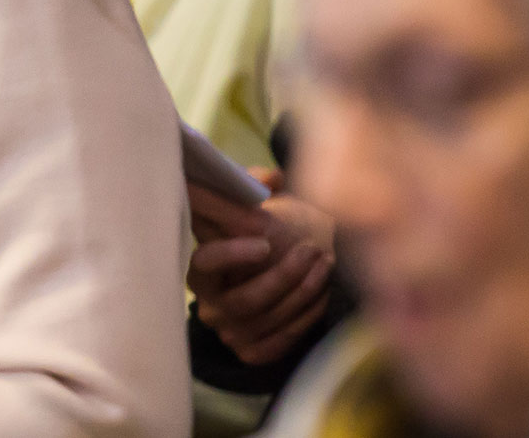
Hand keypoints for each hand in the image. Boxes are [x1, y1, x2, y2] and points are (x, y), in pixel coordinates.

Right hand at [188, 169, 339, 365]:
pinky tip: (321, 293)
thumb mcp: (254, 208)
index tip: (265, 243)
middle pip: (245, 300)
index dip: (232, 255)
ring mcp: (230, 332)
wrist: (272, 278)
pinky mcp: (251, 351)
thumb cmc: (261, 237)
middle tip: (313, 249)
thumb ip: (256, 185)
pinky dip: (306, 317)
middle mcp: (209, 305)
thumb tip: (273, 176)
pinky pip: (282, 340)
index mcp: (201, 270)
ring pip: (270, 318)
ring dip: (303, 291)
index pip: (206, 264)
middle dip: (284, 275)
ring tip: (327, 264)